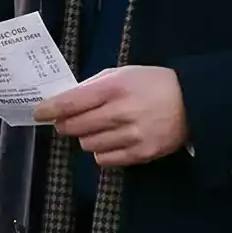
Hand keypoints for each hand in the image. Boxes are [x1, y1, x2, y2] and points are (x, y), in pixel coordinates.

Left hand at [34, 66, 188, 167]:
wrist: (193, 103)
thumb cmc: (153, 84)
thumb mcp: (124, 73)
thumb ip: (94, 85)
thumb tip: (65, 100)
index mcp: (115, 87)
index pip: (73, 101)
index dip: (51, 109)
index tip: (39, 113)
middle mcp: (122, 112)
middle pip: (76, 126)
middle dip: (67, 124)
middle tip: (69, 121)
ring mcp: (132, 135)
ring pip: (88, 144)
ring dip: (87, 137)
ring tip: (100, 128)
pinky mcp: (141, 153)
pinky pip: (104, 159)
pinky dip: (101, 151)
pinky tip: (111, 140)